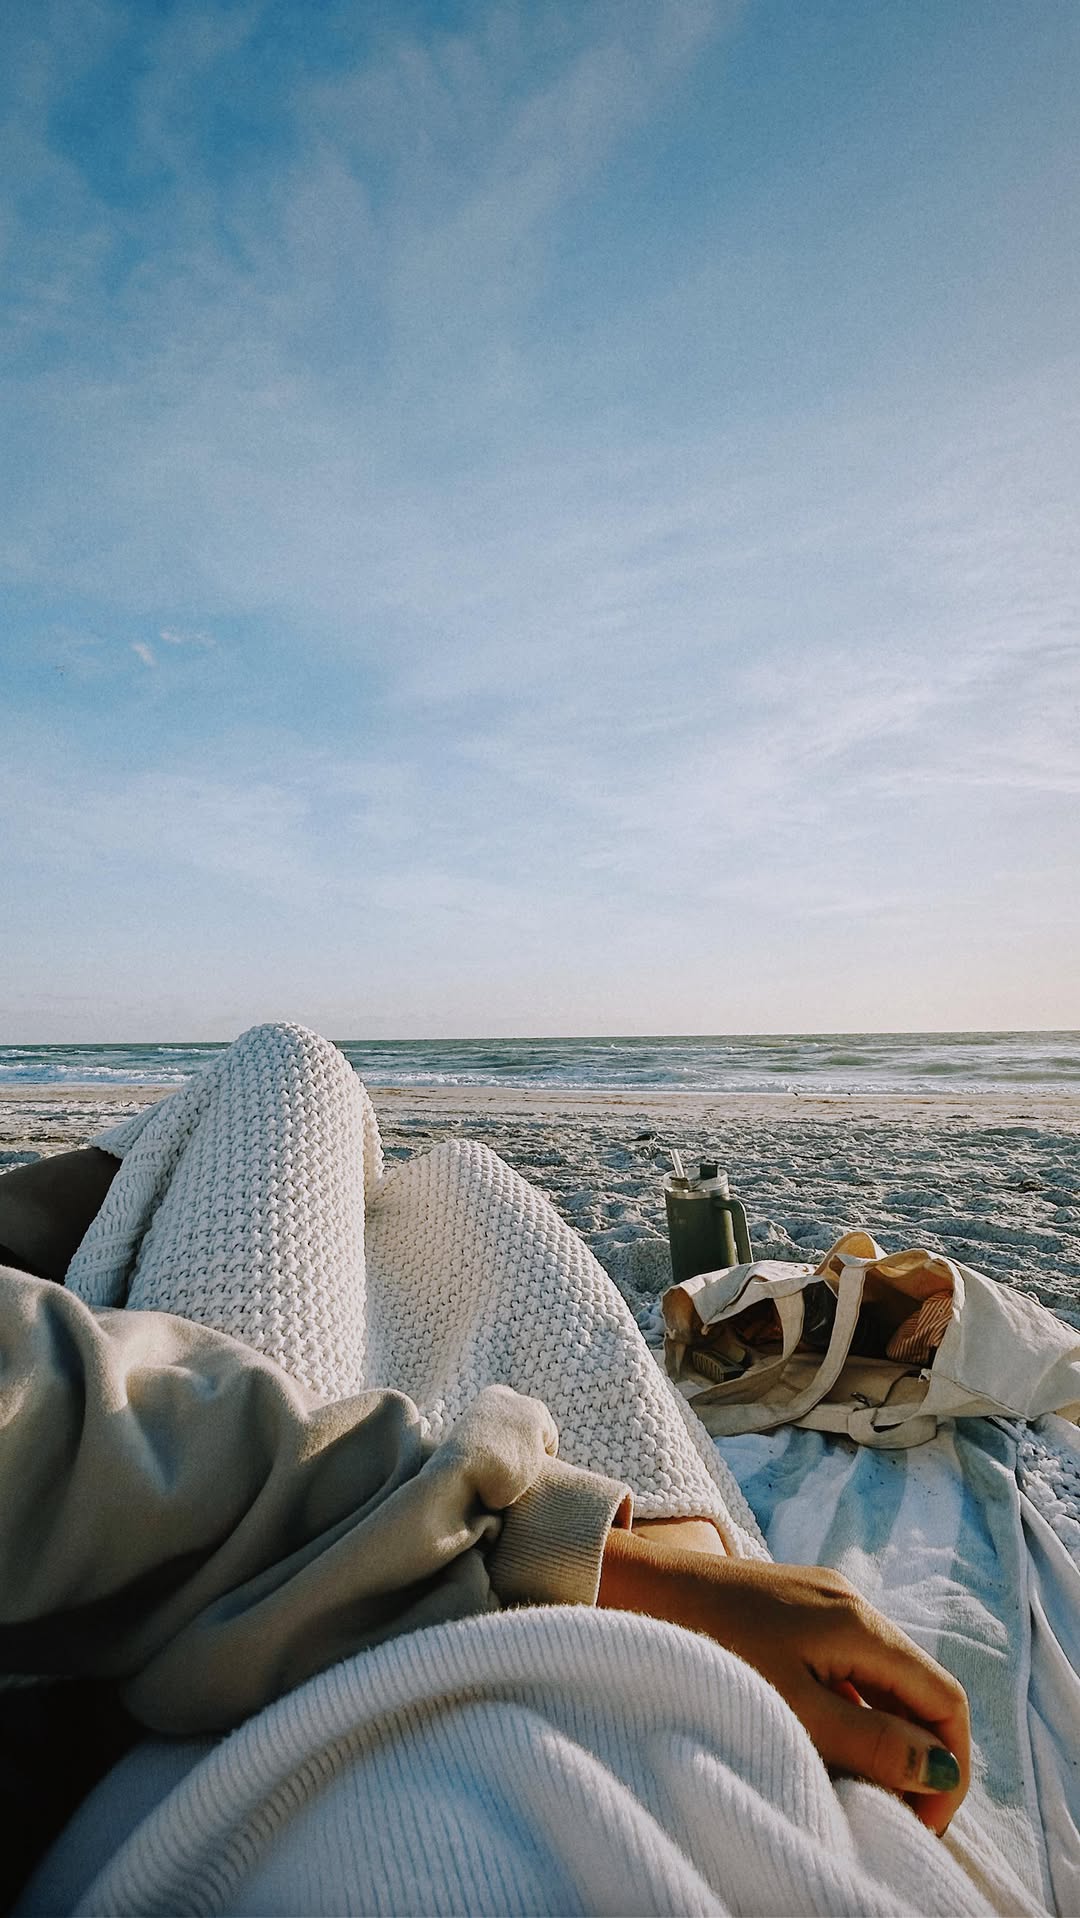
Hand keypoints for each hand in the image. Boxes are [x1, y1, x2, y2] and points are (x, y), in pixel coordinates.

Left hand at [598, 1530, 968, 1834]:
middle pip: (915, 1688)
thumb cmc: (709, 1650)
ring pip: (878, 1679)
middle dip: (916, 1756)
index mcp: (860, 1621)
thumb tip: (940, 1771)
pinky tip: (814, 1742)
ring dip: (879, 1736)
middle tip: (888, 1814)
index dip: (948, 1767)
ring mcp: (819, 1601)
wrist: (632, 1589)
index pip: (944, 1698)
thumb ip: (873, 1744)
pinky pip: (842, 1666)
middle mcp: (850, 1602)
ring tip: (850, 1786)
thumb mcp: (797, 1711)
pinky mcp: (789, 1608)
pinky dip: (845, 1710)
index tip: (921, 1822)